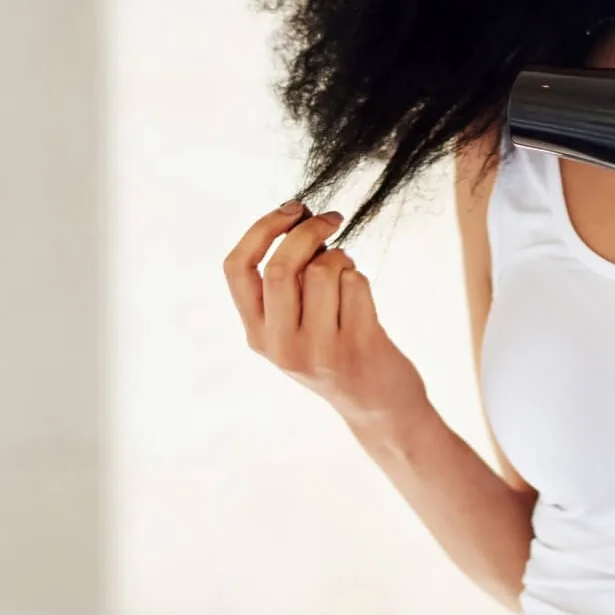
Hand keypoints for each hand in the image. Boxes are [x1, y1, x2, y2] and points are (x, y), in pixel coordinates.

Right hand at [223, 201, 429, 430]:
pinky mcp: (357, 346)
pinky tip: (361, 298)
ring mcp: (319, 350)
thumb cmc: (334, 350)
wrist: (377, 405)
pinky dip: (360, 277)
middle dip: (308, 231)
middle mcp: (281, 346)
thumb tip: (298, 218)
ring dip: (340, 258)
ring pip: (323, 270)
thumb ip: (286, 283)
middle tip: (330, 219)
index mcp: (257, 334)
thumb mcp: (293, 327)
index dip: (261, 229)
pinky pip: (356, 283)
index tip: (291, 209)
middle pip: (281, 266)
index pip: (237, 268)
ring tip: (346, 273)